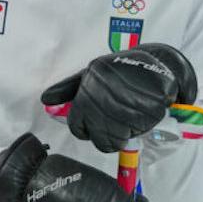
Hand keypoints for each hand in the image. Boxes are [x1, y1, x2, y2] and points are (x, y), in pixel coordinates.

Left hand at [40, 43, 197, 152]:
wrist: (157, 63)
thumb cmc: (120, 71)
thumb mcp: (91, 74)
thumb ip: (68, 89)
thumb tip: (45, 99)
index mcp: (89, 82)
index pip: (77, 124)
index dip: (86, 131)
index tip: (94, 129)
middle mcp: (105, 91)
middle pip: (98, 136)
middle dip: (108, 137)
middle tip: (118, 126)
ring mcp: (127, 100)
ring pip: (117, 138)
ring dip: (124, 134)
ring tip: (130, 118)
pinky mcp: (148, 108)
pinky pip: (138, 133)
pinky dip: (140, 129)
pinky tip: (141, 115)